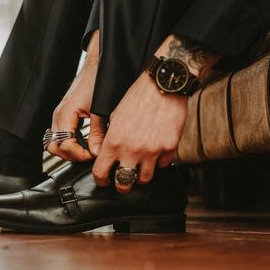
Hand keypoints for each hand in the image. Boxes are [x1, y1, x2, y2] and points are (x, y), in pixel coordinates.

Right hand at [47, 31, 102, 161]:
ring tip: (86, 150)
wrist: (98, 64)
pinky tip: (83, 143)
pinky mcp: (63, 115)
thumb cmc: (98, 81)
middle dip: (72, 155)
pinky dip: (68, 143)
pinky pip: (58, 135)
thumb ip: (98, 133)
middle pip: (54, 147)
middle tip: (89, 155)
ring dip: (68, 151)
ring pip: (54, 143)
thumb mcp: (101, 110)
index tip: (93, 154)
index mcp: (65, 114)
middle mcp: (58, 116)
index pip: (64, 145)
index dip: (79, 154)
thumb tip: (96, 152)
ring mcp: (58, 116)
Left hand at [92, 72, 186, 192]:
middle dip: (121, 185)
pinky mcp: (170, 147)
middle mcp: (132, 150)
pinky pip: (163, 165)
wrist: (162, 84)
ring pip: (145, 179)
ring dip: (141, 176)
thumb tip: (103, 154)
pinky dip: (159, 163)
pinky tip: (156, 154)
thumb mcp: (114, 116)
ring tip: (140, 169)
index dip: (100, 180)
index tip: (103, 181)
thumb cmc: (136, 97)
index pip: (100, 172)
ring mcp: (152, 151)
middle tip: (122, 182)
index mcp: (114, 142)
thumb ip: (109, 137)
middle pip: (123, 183)